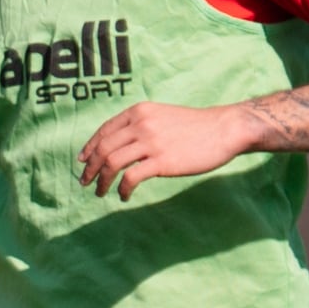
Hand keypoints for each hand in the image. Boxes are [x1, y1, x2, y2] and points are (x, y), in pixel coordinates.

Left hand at [78, 99, 249, 200]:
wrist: (226, 128)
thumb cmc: (195, 125)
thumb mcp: (161, 116)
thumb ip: (140, 126)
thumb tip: (117, 146)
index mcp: (139, 112)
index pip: (104, 131)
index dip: (89, 148)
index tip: (82, 161)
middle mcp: (141, 125)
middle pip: (102, 149)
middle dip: (89, 168)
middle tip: (85, 182)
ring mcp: (151, 143)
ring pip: (111, 164)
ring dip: (101, 181)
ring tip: (101, 192)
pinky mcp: (162, 161)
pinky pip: (130, 178)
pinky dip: (122, 189)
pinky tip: (124, 196)